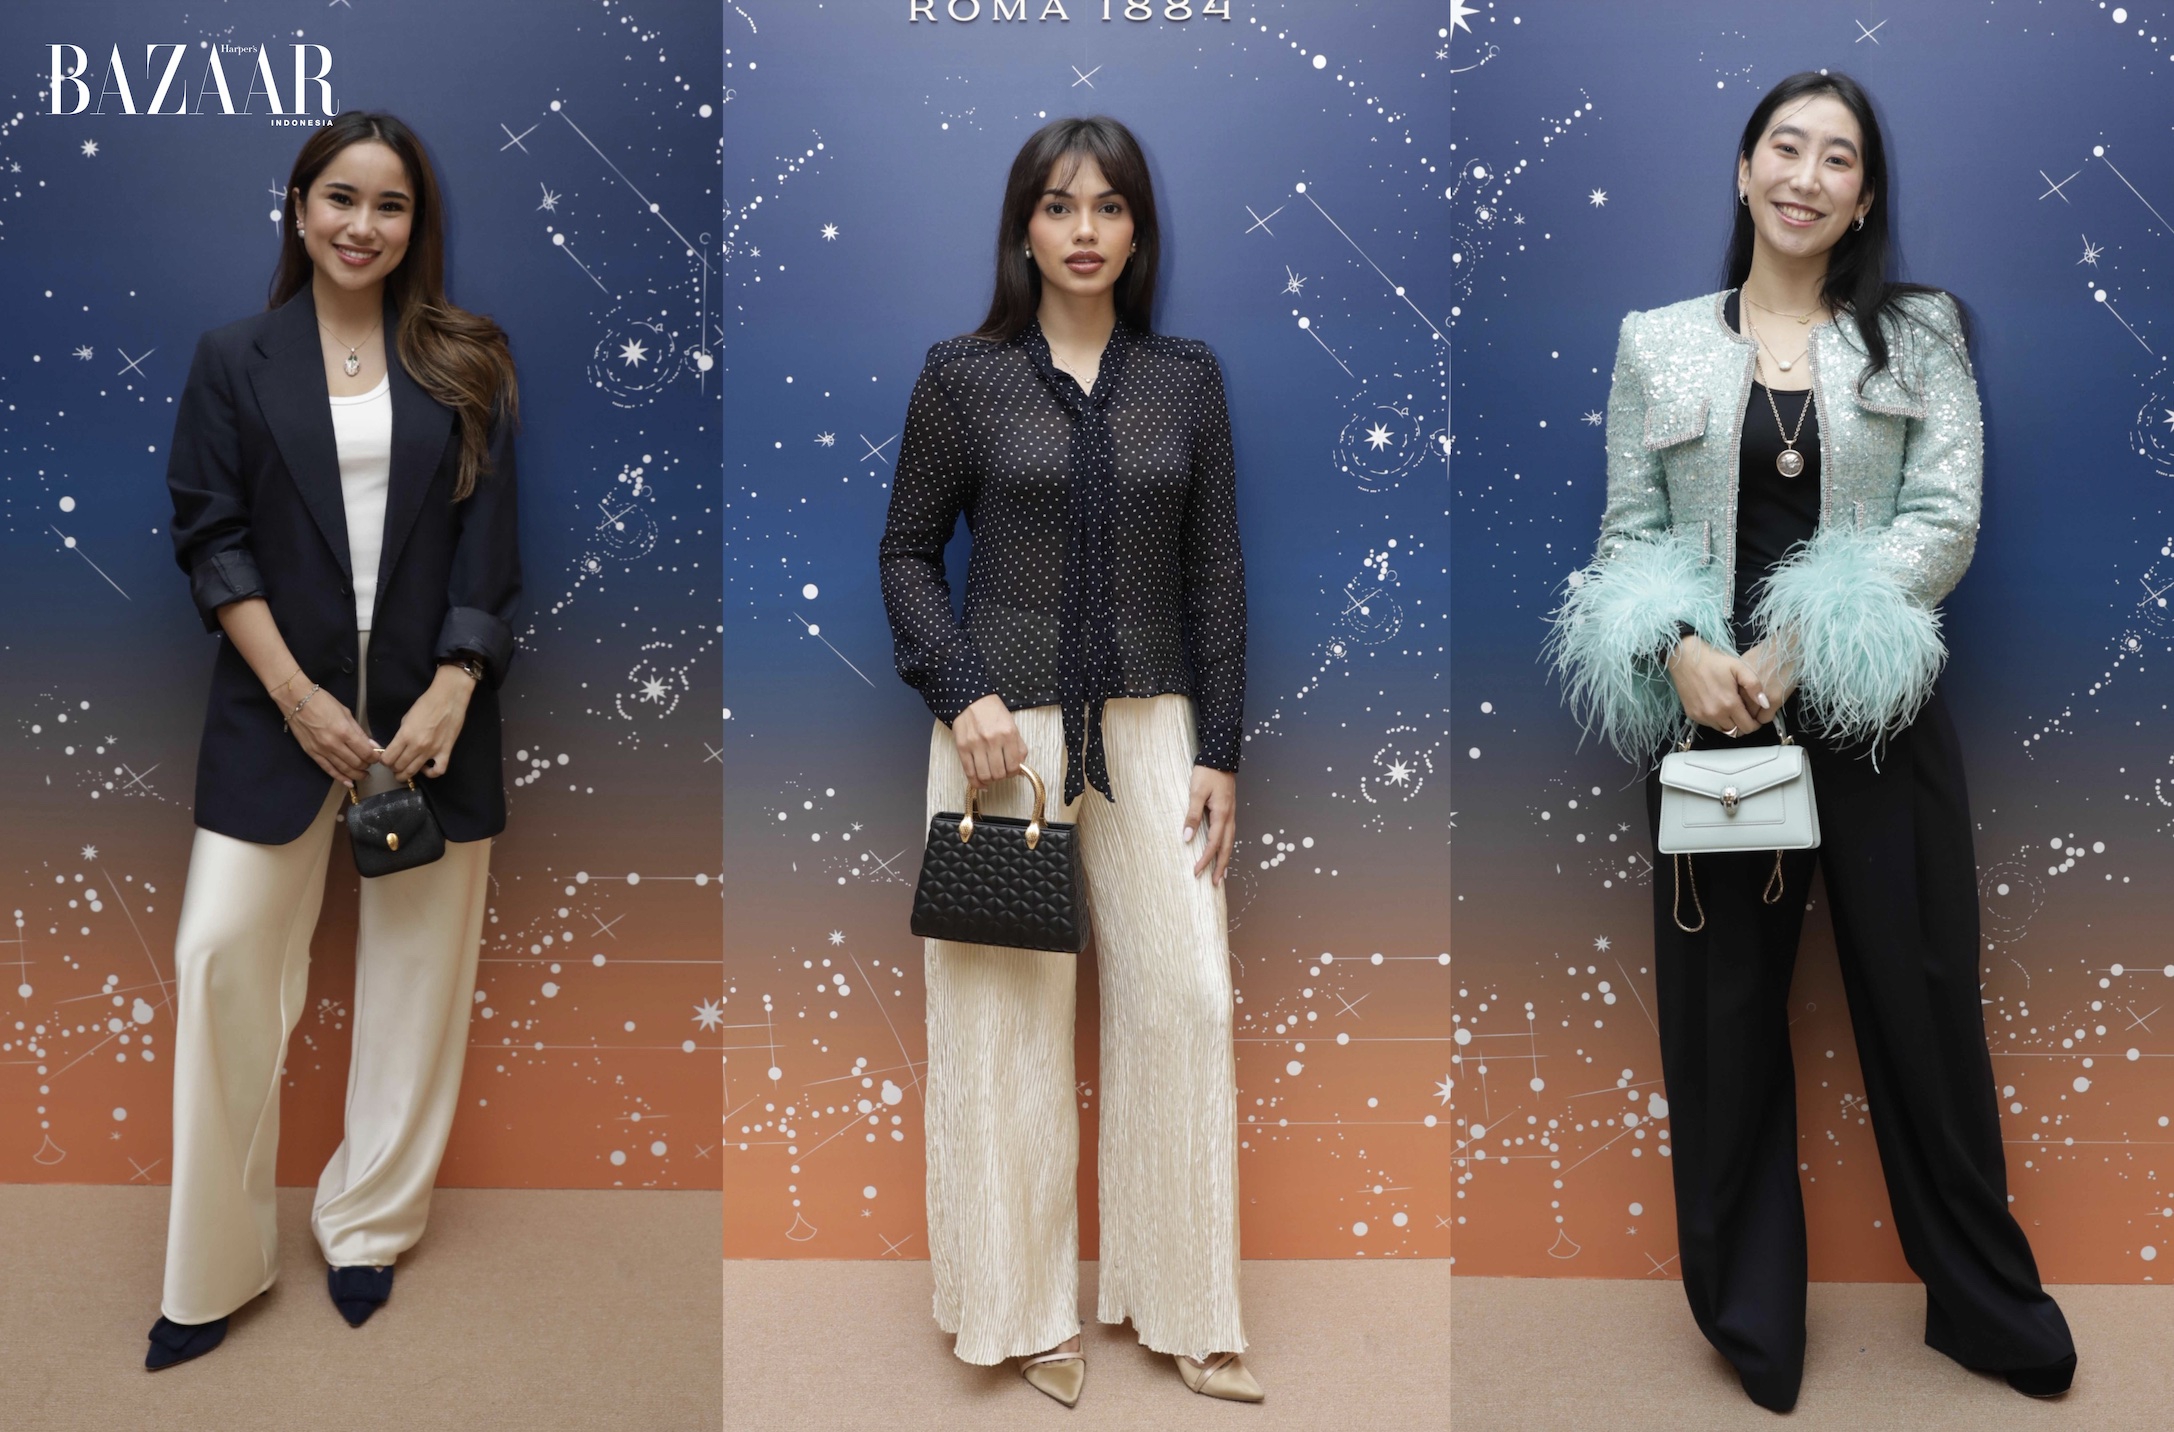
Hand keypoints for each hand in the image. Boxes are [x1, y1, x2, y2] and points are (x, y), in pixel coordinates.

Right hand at [288, 687, 377, 785]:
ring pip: (344, 769)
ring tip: (364, 775)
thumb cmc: (323, 702)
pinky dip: (340, 778)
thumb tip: (373, 746)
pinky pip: (328, 770)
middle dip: (367, 765)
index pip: (365, 752)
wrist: (296, 701)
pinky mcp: (312, 754)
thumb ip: (359, 732)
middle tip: (371, 763)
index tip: (379, 757)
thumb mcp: (346, 713)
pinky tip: (350, 783)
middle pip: (356, 763)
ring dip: (357, 774)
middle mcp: (334, 744)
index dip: (375, 757)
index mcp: (344, 732)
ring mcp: (322, 751)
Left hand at [379, 665, 474, 781]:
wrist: (449, 698)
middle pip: (399, 767)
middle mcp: (417, 746)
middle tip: (394, 765)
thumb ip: (401, 735)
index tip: (386, 759)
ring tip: (405, 771)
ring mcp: (432, 751)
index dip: (384, 761)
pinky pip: (438, 771)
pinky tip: (426, 768)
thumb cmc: (426, 704)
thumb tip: (398, 746)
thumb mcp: (406, 718)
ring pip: (414, 772)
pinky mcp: (446, 751)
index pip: (388, 758)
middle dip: (393, 768)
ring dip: (406, 774)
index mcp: (405, 735)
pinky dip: (431, 773)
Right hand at [951, 693, 1026, 788]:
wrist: (971, 699)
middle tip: (1000, 772)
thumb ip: (1018, 746)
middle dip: (1001, 777)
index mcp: (1008, 734)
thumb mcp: (1012, 725)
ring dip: (989, 780)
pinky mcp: (962, 747)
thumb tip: (1020, 767)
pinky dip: (976, 782)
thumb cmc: (993, 712)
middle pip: (999, 774)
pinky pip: (969, 772)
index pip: (1014, 766)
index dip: (1014, 773)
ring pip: (984, 776)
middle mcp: (992, 740)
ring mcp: (976, 745)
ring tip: (990, 776)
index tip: (1011, 771)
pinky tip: (980, 783)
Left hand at [1183, 765, 1237, 884]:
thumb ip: (1192, 815)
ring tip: (1220, 875)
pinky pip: (1229, 835)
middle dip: (1220, 867)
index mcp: (1222, 815)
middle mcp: (1230, 818)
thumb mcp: (1196, 793)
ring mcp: (1231, 815)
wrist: (1220, 757)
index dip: (1205, 860)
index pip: (1214, 844)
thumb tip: (1187, 838)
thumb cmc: (1207, 773)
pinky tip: (1221, 852)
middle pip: (1227, 848)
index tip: (1196, 872)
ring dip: (1225, 860)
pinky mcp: (1228, 812)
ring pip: (1230, 842)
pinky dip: (1226, 848)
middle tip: (1214, 884)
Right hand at [1665, 635, 1768, 735]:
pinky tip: (1718, 706)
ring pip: (1723, 730)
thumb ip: (1754, 686)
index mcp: (1729, 704)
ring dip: (1730, 724)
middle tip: (1745, 712)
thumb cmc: (1714, 661)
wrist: (1685, 658)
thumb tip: (1765, 704)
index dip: (1755, 724)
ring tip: (1731, 709)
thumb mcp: (1739, 667)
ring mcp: (1702, 716)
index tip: (1756, 716)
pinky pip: (1710, 725)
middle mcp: (1715, 714)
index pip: (1748, 727)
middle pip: (1736, 732)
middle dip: (1743, 725)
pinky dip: (1717, 720)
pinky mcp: (1692, 715)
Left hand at [1740, 638, 1798, 716]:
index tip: (1739, 705)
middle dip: (1744, 713)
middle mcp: (1744, 690)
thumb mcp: (1745, 664)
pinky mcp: (1773, 700)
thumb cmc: (1766, 653)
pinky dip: (1766, 716)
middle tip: (1751, 709)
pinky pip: (1764, 719)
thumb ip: (1738, 680)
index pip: (1729, 703)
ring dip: (1755, 715)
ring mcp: (1759, 696)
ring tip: (1761, 707)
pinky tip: (1770, 708)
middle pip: (1739, 712)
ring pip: (1751, 717)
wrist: (1787, 649)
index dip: (1735, 705)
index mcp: (1735, 681)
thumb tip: (1734, 692)